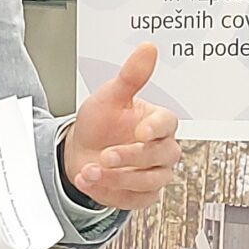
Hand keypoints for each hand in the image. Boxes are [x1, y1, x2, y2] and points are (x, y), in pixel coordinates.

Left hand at [62, 43, 179, 209]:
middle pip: (161, 156)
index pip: (168, 124)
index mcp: (158, 122)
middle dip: (131, 157)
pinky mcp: (141, 195)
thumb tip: (148, 48)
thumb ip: (131, 76)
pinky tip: (90, 180)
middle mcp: (161, 150)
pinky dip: (112, 192)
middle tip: (105, 155)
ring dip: (118, 178)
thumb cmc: (100, 123)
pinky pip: (136, 200)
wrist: (80, 152)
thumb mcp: (110, 96)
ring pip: (150, 182)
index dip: (156, 128)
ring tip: (90, 170)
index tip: (140, 131)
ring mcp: (153, 175)